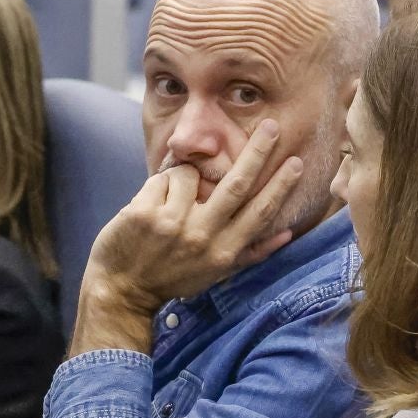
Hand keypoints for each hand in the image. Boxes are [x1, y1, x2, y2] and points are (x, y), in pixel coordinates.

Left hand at [84, 120, 304, 315]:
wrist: (121, 290)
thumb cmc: (172, 277)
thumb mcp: (215, 272)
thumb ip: (251, 253)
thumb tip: (287, 233)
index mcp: (223, 252)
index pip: (259, 212)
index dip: (280, 186)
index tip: (295, 162)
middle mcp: (201, 237)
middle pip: (236, 185)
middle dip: (257, 152)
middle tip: (272, 126)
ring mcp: (171, 224)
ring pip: (188, 175)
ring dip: (180, 178)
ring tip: (168, 203)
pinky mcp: (143, 213)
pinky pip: (159, 179)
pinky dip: (156, 186)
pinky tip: (148, 209)